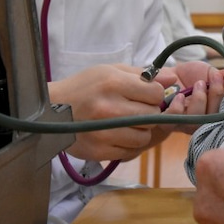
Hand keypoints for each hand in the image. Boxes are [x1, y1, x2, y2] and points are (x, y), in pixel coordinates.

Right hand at [48, 63, 166, 161]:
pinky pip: (130, 151)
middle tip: (136, 109)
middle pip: (152, 115)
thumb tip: (173, 78)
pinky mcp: (98, 151)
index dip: (156, 94)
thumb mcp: (110, 71)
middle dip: (149, 112)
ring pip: (144, 136)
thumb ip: (143, 74)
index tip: (147, 95)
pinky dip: (128, 144)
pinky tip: (117, 134)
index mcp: (113, 83)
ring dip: (141, 131)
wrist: (49, 111)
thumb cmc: (84, 87)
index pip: (156, 93)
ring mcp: (103, 132)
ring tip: (126, 123)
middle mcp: (108, 107)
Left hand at [153, 62, 223, 135]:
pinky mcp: (170, 122)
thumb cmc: (192, 75)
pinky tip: (180, 95)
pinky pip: (176, 120)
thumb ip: (222, 76)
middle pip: (215, 118)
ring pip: (198, 121)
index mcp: (216, 110)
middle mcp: (203, 121)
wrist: (170, 75)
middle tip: (215, 77)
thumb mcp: (210, 72)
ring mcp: (187, 123)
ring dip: (201, 100)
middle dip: (217, 95)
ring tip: (199, 83)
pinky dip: (179, 108)